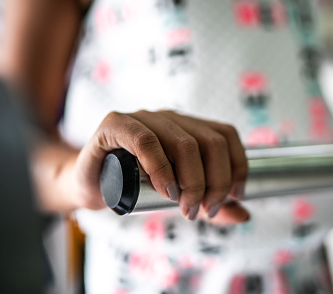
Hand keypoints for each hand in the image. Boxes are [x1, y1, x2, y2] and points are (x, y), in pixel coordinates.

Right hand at [72, 110, 248, 222]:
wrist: (88, 184)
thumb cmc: (134, 187)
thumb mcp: (178, 196)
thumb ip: (209, 203)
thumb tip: (244, 214)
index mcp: (186, 127)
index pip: (225, 134)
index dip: (237, 165)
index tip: (235, 195)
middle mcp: (169, 118)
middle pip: (210, 142)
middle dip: (215, 182)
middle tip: (204, 210)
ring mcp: (143, 118)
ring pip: (184, 142)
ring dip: (193, 181)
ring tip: (186, 207)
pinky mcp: (115, 124)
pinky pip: (145, 140)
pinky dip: (161, 168)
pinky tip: (166, 190)